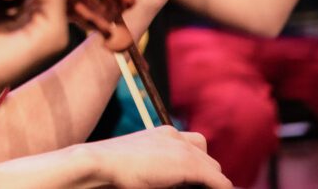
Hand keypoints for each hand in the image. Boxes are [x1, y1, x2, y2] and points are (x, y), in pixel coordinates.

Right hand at [86, 126, 230, 188]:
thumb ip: (157, 166)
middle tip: (196, 187)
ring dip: (210, 181)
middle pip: (206, 156)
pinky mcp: (188, 165)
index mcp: (162, 134)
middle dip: (205, 173)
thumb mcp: (138, 161)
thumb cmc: (111, 168)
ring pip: (213, 168)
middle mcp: (174, 136)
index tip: (191, 182)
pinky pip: (218, 182)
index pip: (193, 146)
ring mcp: (182, 149)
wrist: (100, 163)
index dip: (196, 165)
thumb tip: (167, 179)